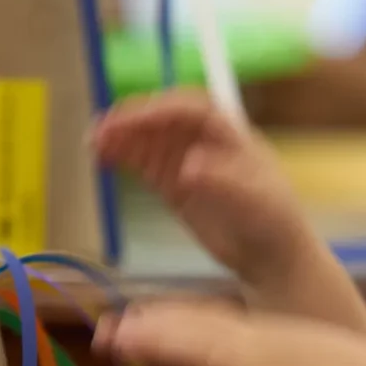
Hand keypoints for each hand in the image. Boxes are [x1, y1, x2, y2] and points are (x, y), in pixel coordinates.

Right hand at [93, 89, 315, 284]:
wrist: (271, 256)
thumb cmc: (272, 223)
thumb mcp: (254, 203)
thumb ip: (222, 182)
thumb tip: (188, 164)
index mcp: (230, 134)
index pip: (191, 109)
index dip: (162, 109)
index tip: (134, 119)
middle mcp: (205, 141)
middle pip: (164, 118)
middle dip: (134, 120)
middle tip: (103, 129)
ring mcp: (187, 161)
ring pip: (149, 138)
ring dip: (121, 136)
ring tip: (93, 143)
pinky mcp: (173, 184)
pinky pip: (143, 162)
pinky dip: (122, 156)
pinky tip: (102, 158)